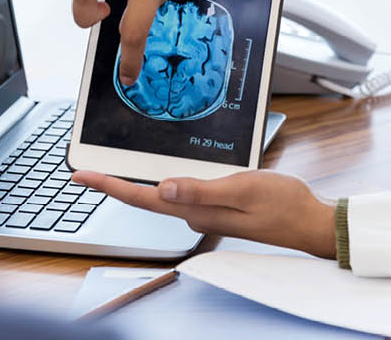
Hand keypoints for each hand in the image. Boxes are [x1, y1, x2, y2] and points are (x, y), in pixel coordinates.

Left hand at [72, 169, 337, 258]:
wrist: (309, 222)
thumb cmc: (283, 204)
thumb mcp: (242, 189)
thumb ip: (202, 190)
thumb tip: (162, 188)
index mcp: (196, 210)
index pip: (143, 198)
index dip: (108, 186)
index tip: (81, 176)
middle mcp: (195, 214)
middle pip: (145, 198)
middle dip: (113, 184)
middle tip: (85, 171)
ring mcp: (205, 212)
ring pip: (162, 196)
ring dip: (136, 182)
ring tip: (111, 169)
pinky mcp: (216, 207)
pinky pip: (182, 193)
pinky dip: (164, 181)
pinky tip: (159, 172)